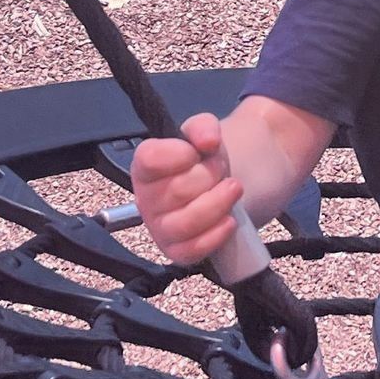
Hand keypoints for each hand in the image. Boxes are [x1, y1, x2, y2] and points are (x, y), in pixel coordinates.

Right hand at [131, 112, 241, 266]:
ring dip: (217, 204)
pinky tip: (230, 220)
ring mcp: (160, 228)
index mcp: (145, 167)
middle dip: (209, 177)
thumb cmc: (208, 161)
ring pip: (185, 223)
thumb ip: (203, 127)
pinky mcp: (177, 251)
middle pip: (177, 191)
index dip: (179, 154)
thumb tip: (207, 140)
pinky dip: (216, 235)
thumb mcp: (207, 134)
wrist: (229, 184)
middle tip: (221, 170)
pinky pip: (192, 250)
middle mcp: (146, 199)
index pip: (149, 159)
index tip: (198, 152)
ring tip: (234, 190)